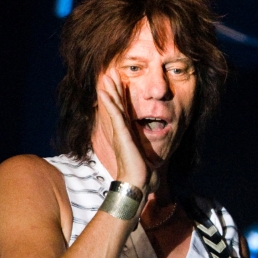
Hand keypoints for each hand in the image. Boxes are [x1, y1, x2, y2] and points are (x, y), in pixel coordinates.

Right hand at [96, 69, 149, 189]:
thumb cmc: (143, 175)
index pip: (124, 112)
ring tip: (106, 76)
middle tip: (110, 73)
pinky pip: (114, 114)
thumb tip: (153, 161)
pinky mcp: (121, 134)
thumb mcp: (146, 159)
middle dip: (114, 89)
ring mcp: (120, 132)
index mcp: (128, 135)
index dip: (121, 98)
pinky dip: (108, 102)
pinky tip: (104, 91)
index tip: (120, 85)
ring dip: (110, 90)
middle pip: (116, 105)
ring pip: (113, 106)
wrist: (137, 184)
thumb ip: (147, 154)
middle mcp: (121, 132)